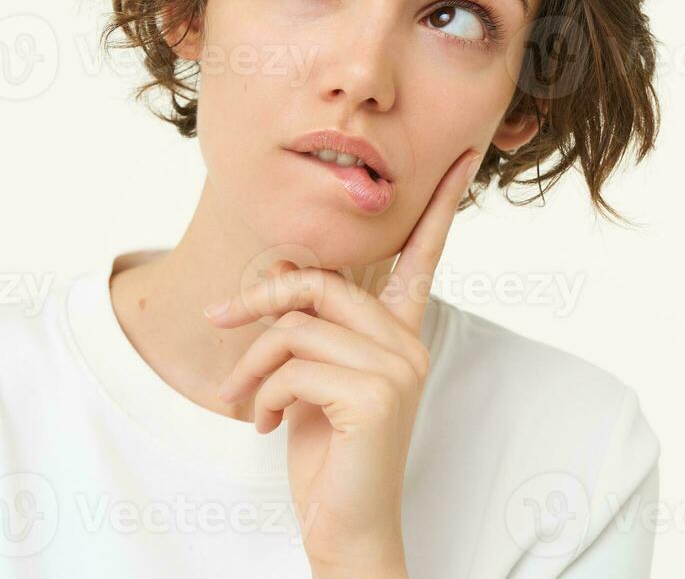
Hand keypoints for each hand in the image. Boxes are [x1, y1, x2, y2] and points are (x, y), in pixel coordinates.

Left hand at [204, 147, 482, 575]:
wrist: (345, 528)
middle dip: (259, 299)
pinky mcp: (375, 396)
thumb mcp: (310, 378)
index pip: (423, 255)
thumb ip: (308, 324)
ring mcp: (397, 368)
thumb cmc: (329, 455)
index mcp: (401, 332)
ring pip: (296, 326)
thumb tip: (281, 263)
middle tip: (220, 322)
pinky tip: (263, 425)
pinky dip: (261, 394)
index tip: (465, 155)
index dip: (442, 203)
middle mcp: (408, 343)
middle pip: (321, 281)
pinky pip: (293, 365)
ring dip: (251, 363)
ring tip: (243, 400)